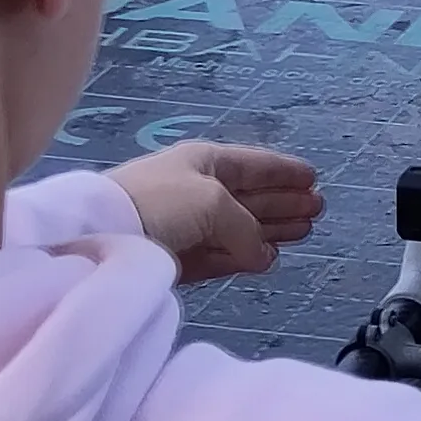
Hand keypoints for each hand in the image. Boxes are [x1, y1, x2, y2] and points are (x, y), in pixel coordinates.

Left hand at [109, 140, 323, 282]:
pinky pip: (223, 254)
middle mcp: (197, 189)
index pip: (252, 164)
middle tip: (316, 209)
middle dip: (283, 201)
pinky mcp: (179, 258)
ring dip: (271, 229)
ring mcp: (188, 225)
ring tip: (303, 232)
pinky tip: (269, 258)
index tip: (313, 177)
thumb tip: (264, 255)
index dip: (283, 171)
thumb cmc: (163, 202)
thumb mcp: (214, 201)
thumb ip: (248, 228)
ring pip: (240, 227)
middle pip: (250, 195)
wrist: (104, 236)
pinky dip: (246, 256)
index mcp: (204, 161)